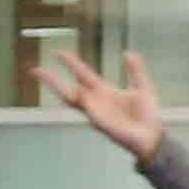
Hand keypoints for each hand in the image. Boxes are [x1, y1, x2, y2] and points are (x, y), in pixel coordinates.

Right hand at [34, 47, 164, 162]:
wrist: (153, 136)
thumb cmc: (147, 115)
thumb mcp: (143, 87)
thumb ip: (135, 71)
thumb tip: (128, 53)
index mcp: (103, 92)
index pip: (82, 75)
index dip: (71, 63)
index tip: (59, 52)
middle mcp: (95, 102)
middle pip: (67, 88)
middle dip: (51, 80)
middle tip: (35, 70)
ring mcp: (95, 113)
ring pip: (72, 100)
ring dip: (58, 89)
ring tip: (45, 80)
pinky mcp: (101, 124)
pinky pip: (91, 111)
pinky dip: (86, 103)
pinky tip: (82, 93)